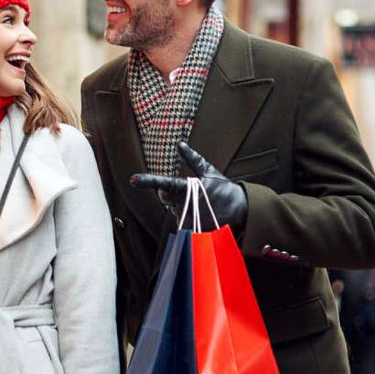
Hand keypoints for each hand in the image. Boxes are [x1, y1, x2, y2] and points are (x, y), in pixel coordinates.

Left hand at [130, 142, 247, 229]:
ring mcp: (189, 218)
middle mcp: (186, 204)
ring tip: (199, 203)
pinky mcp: (192, 229)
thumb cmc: (224, 188)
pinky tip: (200, 213)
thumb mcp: (209, 171)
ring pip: (173, 209)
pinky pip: (181, 221)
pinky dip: (187, 216)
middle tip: (187, 191)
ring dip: (180, 205)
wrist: (241, 210)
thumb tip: (180, 144)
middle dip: (169, 193)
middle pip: (164, 198)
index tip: (133, 179)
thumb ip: (192, 158)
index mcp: (188, 188)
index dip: (148, 181)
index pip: (164, 183)